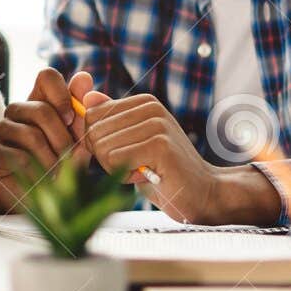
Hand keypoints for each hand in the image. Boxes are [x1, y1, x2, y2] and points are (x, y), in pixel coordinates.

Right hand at [0, 68, 99, 210]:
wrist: (42, 202)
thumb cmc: (62, 167)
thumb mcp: (79, 141)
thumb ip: (82, 113)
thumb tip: (84, 77)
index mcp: (41, 102)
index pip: (47, 76)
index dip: (62, 93)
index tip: (72, 119)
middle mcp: (18, 110)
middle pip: (41, 109)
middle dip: (62, 138)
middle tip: (68, 157)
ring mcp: (2, 129)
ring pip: (30, 134)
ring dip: (50, 159)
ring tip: (55, 173)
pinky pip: (17, 156)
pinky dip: (35, 173)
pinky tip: (39, 181)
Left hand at [77, 93, 229, 221]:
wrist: (202, 193)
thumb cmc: (162, 172)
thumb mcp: (132, 142)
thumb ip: (112, 121)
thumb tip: (88, 97)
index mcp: (143, 103)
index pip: (91, 115)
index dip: (97, 143)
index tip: (124, 154)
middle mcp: (151, 107)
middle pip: (94, 132)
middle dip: (105, 158)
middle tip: (135, 165)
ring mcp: (157, 124)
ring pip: (102, 147)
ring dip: (116, 168)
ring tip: (143, 170)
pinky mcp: (160, 145)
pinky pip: (115, 160)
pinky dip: (125, 176)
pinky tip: (147, 176)